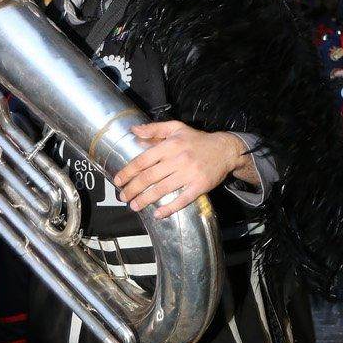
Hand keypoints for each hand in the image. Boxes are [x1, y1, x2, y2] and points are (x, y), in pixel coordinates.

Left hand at [113, 122, 247, 218]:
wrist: (225, 150)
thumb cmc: (197, 140)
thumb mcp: (176, 128)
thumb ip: (154, 129)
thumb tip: (134, 130)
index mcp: (170, 145)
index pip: (143, 160)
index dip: (128, 172)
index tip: (118, 181)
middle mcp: (178, 159)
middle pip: (149, 177)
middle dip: (132, 189)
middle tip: (123, 197)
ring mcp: (189, 174)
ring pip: (162, 189)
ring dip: (145, 200)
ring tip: (134, 206)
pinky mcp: (200, 186)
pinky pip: (182, 199)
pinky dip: (169, 208)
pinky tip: (158, 214)